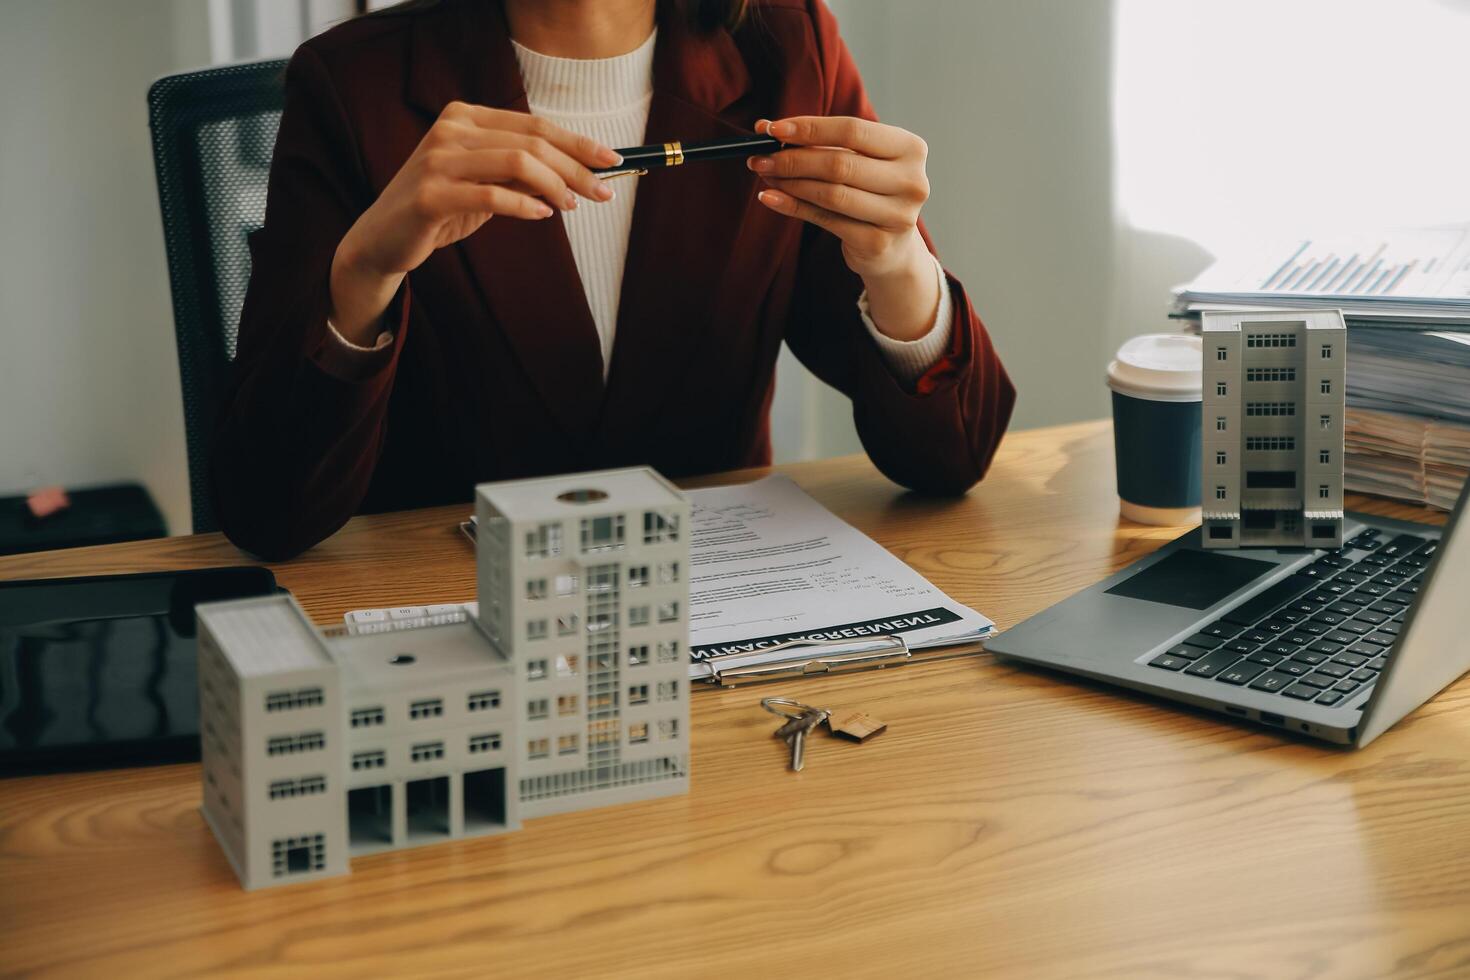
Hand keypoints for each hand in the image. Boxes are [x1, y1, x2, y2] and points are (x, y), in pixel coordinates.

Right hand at [329, 102, 620, 343]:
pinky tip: (543, 216)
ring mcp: (437, 159)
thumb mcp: (487, 187)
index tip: (612, 160)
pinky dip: (525, 206)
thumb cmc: (442, 210)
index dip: (577, 142)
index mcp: (465, 117)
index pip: (534, 124)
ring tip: (572, 206)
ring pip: (515, 162)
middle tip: (603, 192)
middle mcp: (450, 129)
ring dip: (555, 186)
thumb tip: (580, 175)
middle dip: (575, 168)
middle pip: (531, 142)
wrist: (384, 239)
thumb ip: (524, 176)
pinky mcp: (429, 194)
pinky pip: (491, 195)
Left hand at [749, 115, 937, 339]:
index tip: (774, 129)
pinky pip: (826, 220)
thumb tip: (765, 127)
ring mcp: (897, 215)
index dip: (811, 128)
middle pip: (840, 164)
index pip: (853, 130)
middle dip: (793, 158)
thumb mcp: (856, 161)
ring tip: (765, 174)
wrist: (893, 247)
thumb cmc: (870, 192)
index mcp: (910, 148)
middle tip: (760, 157)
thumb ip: (818, 144)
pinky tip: (771, 198)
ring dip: (790, 183)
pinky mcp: (877, 242)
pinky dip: (793, 207)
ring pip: (831, 194)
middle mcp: (911, 181)